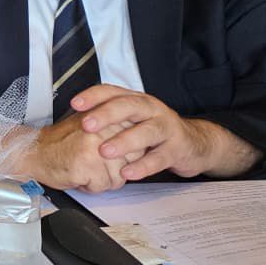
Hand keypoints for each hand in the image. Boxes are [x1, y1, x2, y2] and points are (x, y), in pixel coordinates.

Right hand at [9, 105, 140, 193]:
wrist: (33, 151)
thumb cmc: (62, 142)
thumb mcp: (92, 125)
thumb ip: (118, 128)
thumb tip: (141, 141)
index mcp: (108, 116)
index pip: (138, 142)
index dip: (124, 154)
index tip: (107, 153)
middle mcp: (104, 128)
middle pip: (132, 160)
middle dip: (116, 168)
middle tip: (94, 161)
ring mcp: (96, 146)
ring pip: (119, 176)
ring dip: (103, 179)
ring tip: (85, 167)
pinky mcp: (88, 164)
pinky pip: (104, 185)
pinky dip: (92, 186)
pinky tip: (78, 174)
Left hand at [74, 85, 259, 179]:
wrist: (193, 143)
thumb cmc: (154, 131)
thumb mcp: (132, 120)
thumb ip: (109, 120)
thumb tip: (72, 125)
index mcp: (136, 100)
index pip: (113, 91)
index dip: (93, 96)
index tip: (75, 104)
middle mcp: (151, 109)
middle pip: (128, 106)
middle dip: (106, 115)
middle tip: (87, 125)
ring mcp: (166, 127)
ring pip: (146, 131)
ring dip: (124, 141)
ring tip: (105, 151)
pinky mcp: (177, 148)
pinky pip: (159, 157)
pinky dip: (143, 166)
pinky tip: (128, 173)